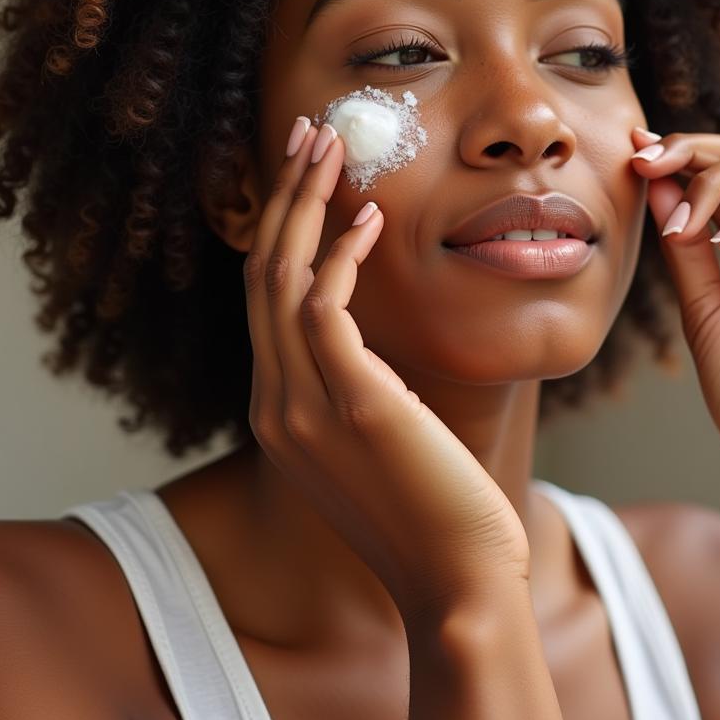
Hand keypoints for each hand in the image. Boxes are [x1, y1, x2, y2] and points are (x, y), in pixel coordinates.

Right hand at [244, 119, 530, 625]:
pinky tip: (371, 217)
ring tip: (329, 146)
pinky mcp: (353, 403)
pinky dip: (341, 254)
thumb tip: (376, 358)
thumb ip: (357, 396)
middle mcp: (275, 405)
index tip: (306, 182)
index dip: (280, 233)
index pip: (264, 303)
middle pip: (262, 275)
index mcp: (277, 413)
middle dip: (281, 197)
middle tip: (307, 134)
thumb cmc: (432, 512)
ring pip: (283, 278)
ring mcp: (304, 407)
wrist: (457, 585)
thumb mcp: (376, 446)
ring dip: (303, 203)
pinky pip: (325, 306)